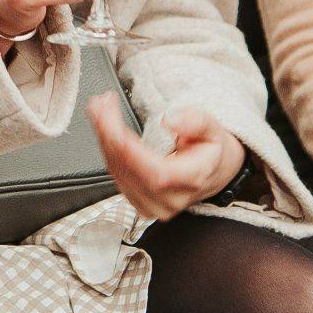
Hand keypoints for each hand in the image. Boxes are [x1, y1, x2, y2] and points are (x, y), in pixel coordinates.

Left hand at [89, 98, 244, 218]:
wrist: (212, 172)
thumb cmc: (209, 150)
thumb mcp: (212, 128)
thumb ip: (196, 121)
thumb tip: (171, 120)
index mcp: (192, 180)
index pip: (156, 173)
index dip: (132, 153)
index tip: (115, 128)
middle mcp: (171, 198)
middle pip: (131, 172)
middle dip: (110, 136)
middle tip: (100, 107)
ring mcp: (154, 205)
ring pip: (118, 173)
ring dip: (104, 139)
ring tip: (99, 110)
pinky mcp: (139, 202)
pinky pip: (116, 176)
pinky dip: (106, 150)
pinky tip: (103, 128)